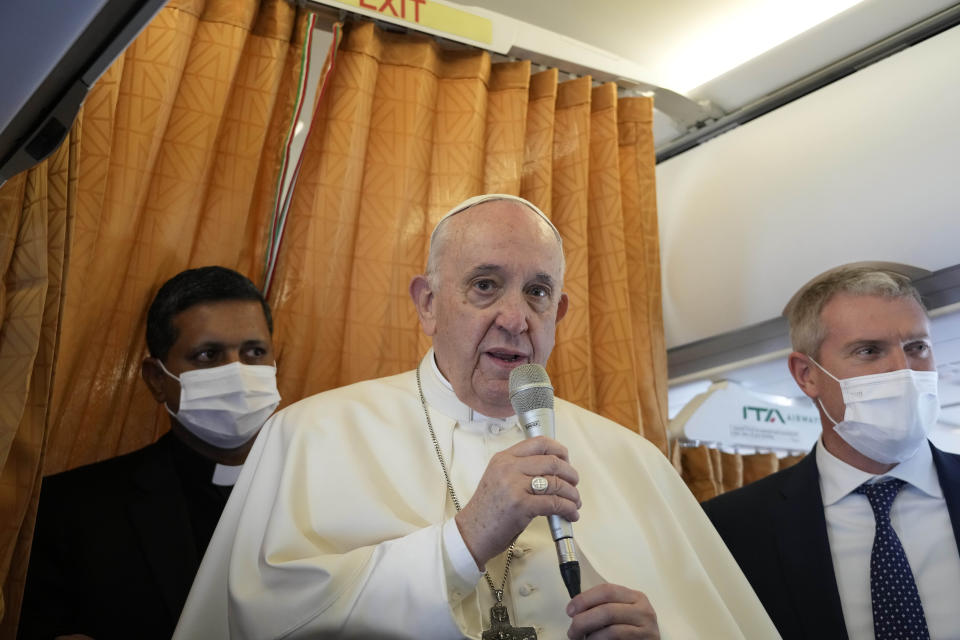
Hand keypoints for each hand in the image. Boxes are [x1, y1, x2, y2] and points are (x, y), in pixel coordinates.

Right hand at [455, 436, 579, 568]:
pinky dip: (568, 509)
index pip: (539, 442)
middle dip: (570, 474)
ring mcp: (514, 486)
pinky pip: (554, 503)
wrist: (472, 533)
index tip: (566, 460)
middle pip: (552, 461)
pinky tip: (570, 514)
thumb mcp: (498, 479)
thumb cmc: (487, 510)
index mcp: (504, 458)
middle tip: (574, 483)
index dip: (559, 450)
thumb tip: (552, 470)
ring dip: (572, 494)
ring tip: (574, 502)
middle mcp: (509, 468)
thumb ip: (519, 469)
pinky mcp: (521, 506)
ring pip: (556, 482)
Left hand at [566, 584, 658, 638]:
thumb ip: (603, 607)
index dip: (584, 599)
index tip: (570, 610)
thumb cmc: (631, 630)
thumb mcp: (620, 613)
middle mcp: (643, 610)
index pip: (606, 590)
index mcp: (635, 597)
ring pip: (611, 630)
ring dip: (591, 637)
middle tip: (572, 631)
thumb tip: (576, 610)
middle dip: (583, 621)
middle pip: (607, 610)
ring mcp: (647, 629)